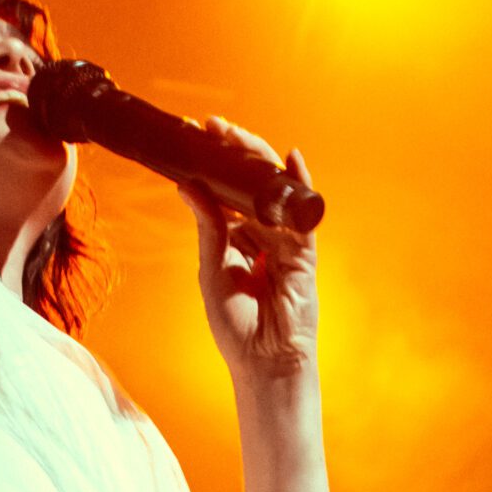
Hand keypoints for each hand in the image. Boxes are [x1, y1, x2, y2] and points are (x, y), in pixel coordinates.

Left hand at [180, 120, 318, 390]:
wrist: (262, 364)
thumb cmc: (236, 327)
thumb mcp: (212, 271)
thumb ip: (208, 228)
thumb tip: (187, 186)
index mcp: (235, 241)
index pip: (227, 193)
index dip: (215, 165)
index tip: (198, 136)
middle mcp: (261, 236)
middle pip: (251, 185)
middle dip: (235, 153)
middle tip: (215, 127)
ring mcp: (284, 243)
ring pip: (274, 192)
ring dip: (258, 161)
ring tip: (238, 138)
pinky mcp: (304, 254)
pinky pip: (303, 214)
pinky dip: (299, 186)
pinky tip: (292, 160)